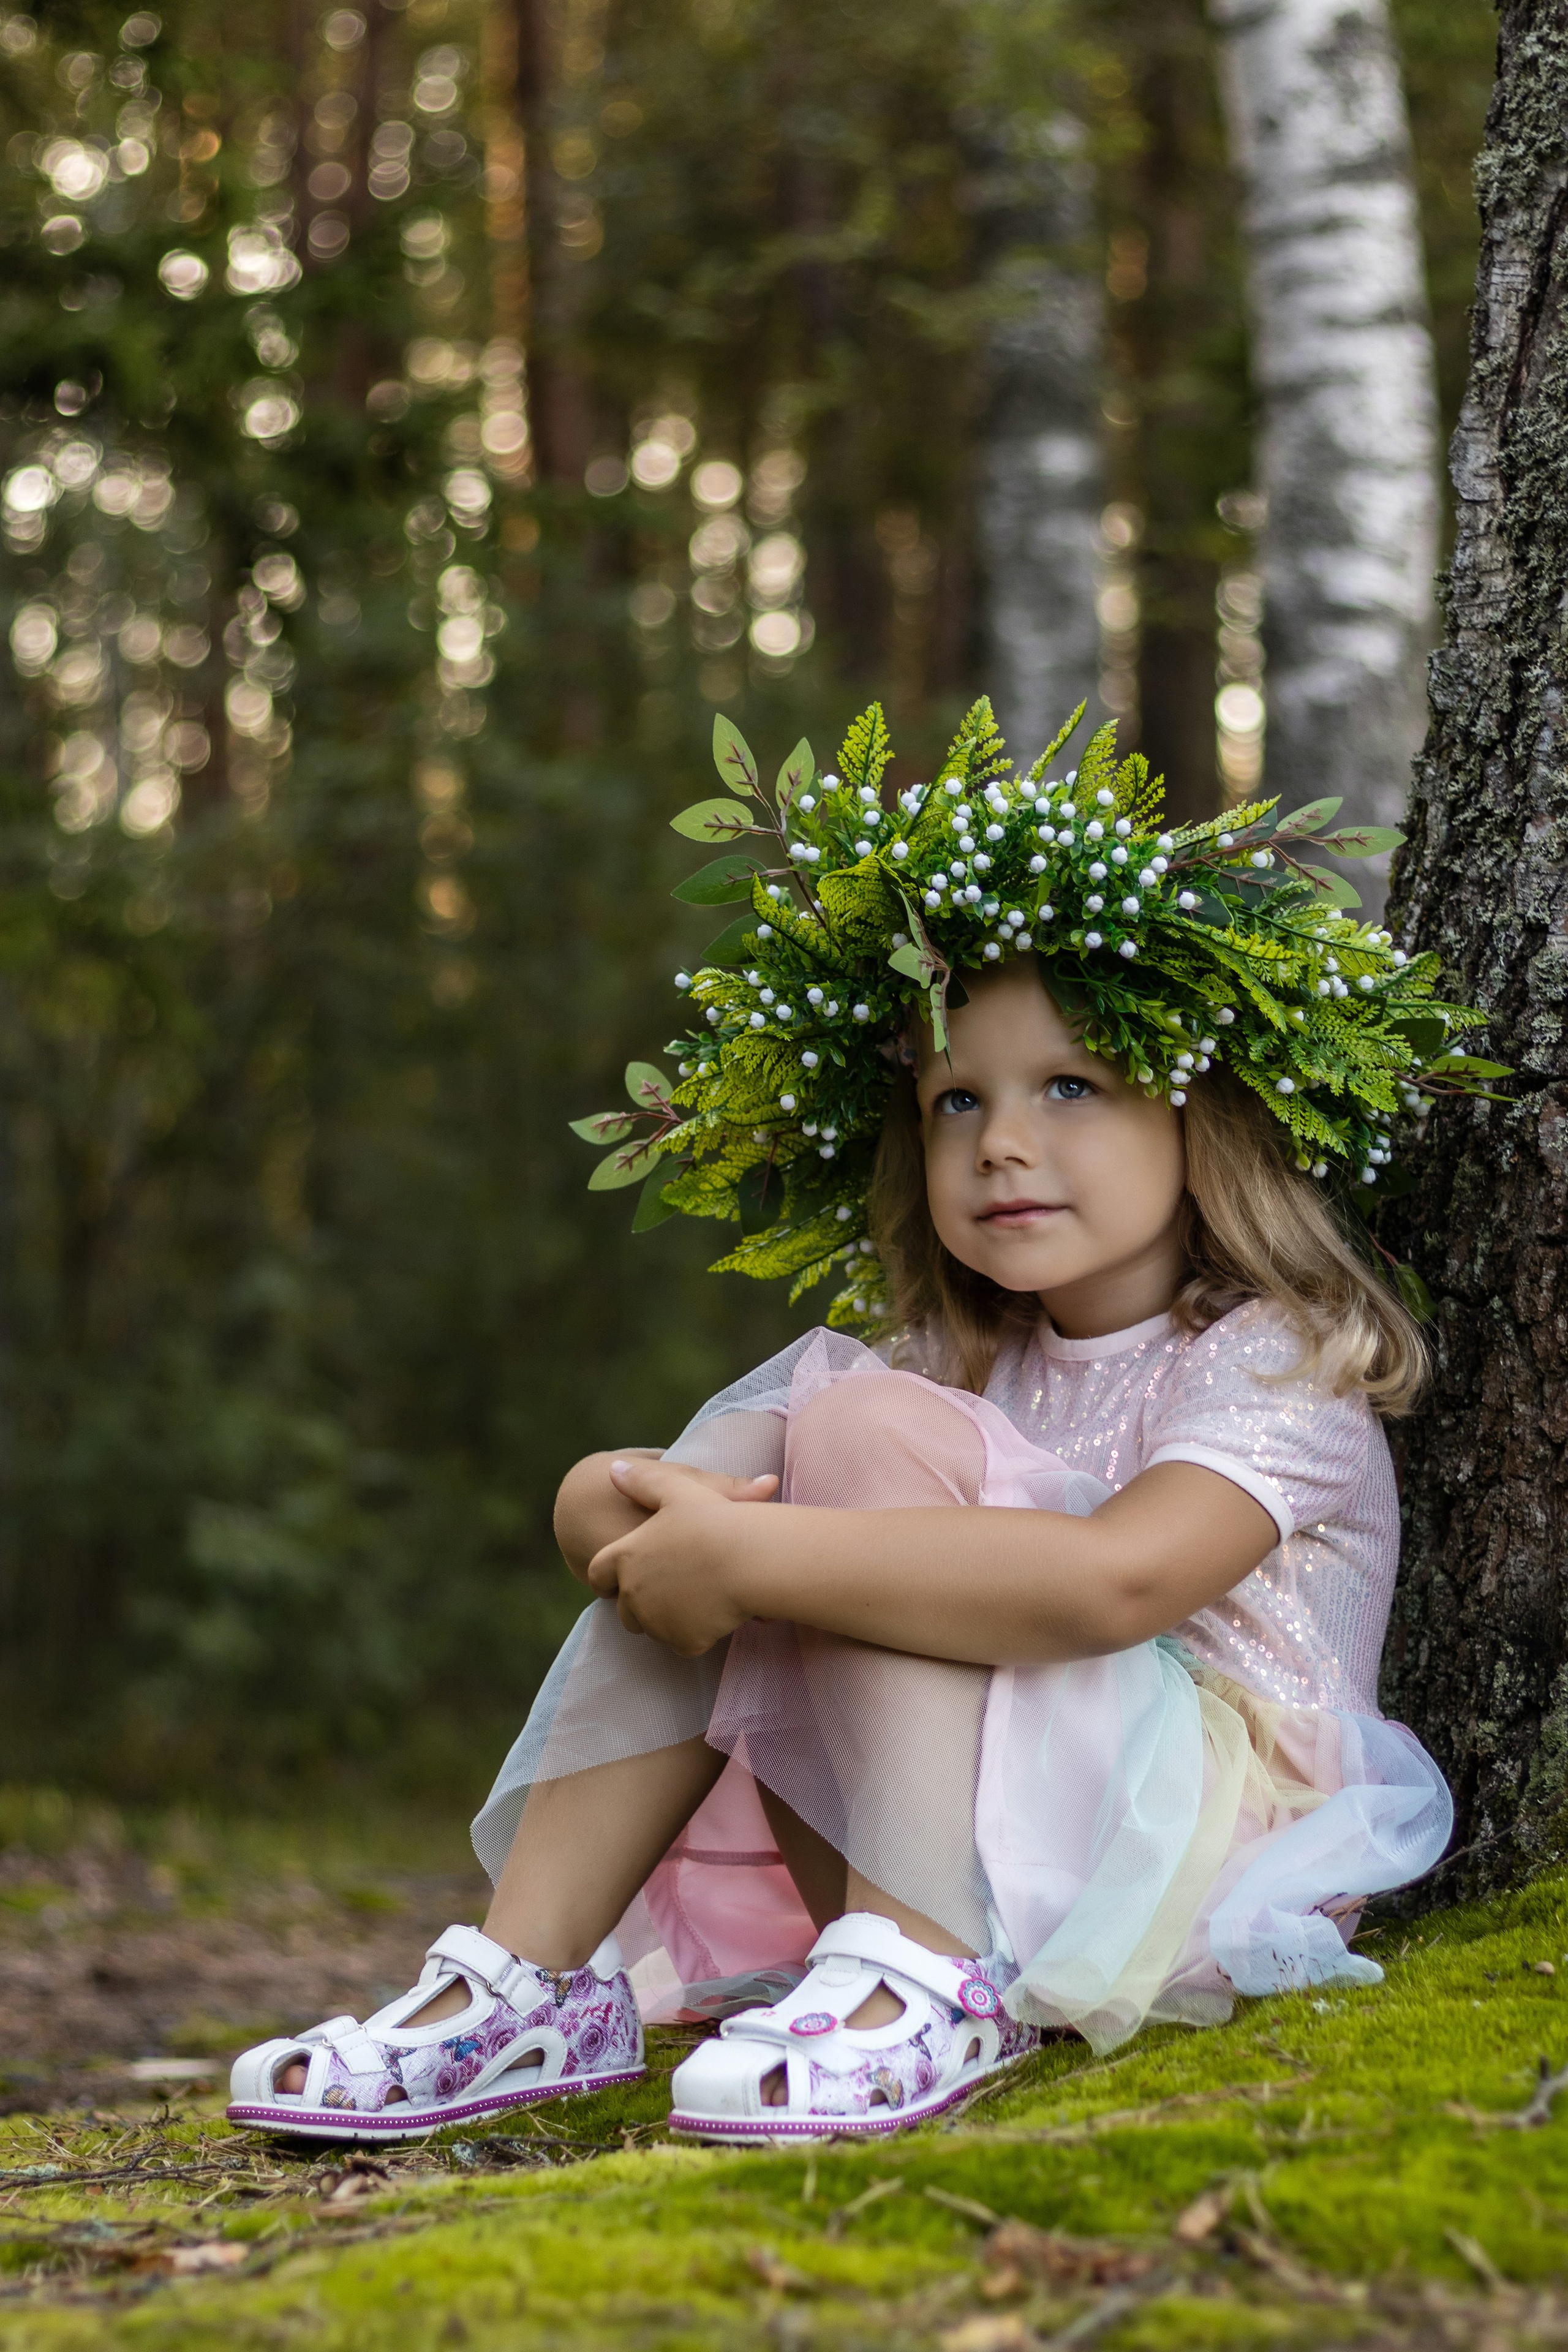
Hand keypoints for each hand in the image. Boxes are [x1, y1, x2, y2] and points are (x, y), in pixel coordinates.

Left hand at [586, 1458, 778, 1653]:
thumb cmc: (714, 1519)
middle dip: (641, 1603)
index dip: (608, 1576)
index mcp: (625, 1557)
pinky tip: (713, 1613)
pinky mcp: (683, 1642)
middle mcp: (633, 1594)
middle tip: (670, 1587)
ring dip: (666, 1619)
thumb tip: (613, 1470)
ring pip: (654, 1628)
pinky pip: (683, 1642)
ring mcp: (657, 1622)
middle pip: (626, 1609)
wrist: (750, 1559)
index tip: (617, 1579)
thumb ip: (643, 1481)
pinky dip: (694, 1633)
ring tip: (696, 1596)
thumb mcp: (678, 1488)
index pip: (599, 1574)